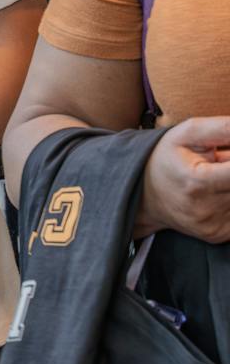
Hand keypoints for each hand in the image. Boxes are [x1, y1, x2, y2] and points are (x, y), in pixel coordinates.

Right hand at [138, 116, 229, 241]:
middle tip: (218, 164)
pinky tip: (216, 193)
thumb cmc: (166, 159)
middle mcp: (206, 209)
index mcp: (198, 182)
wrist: (141, 195)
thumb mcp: (188, 133)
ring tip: (216, 176)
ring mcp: (213, 225)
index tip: (224, 156)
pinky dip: (229, 199)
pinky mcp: (219, 235)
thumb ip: (224, 128)